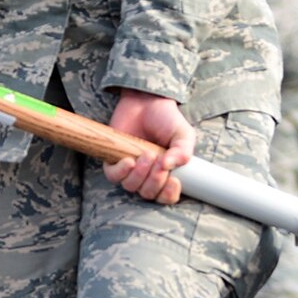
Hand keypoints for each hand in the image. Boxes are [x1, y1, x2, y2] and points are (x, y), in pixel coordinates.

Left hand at [103, 91, 194, 205]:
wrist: (146, 101)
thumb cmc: (166, 120)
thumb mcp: (183, 134)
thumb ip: (183, 152)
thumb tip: (169, 166)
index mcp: (166, 174)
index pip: (166, 197)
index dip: (169, 194)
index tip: (174, 180)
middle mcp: (147, 176)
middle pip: (148, 194)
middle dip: (155, 181)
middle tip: (160, 161)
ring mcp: (130, 170)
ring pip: (131, 187)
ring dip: (140, 174)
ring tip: (147, 154)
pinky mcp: (113, 161)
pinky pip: (113, 176)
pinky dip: (121, 171)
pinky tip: (129, 160)